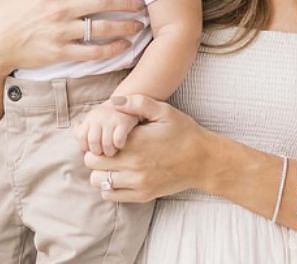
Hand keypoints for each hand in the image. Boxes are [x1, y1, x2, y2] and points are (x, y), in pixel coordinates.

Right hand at [0, 0, 145, 77]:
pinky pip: (92, 51)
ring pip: (102, 27)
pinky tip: (124, 45)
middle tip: (142, 3)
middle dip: (127, 2)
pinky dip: (111, 49)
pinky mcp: (59, 52)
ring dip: (125, 25)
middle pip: (103, 1)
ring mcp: (60, 32)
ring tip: (139, 24)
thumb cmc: (6, 12)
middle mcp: (59, 10)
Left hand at [84, 95, 212, 202]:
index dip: (97, 142)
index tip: (107, 139)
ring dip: (101, 172)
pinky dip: (109, 187)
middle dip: (96, 156)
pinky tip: (120, 177)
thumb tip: (114, 102)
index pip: (95, 147)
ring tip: (114, 165)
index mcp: (135, 143)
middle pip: (93, 164)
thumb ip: (139, 103)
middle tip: (108, 151)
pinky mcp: (142, 195)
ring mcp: (137, 182)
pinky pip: (110, 195)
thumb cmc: (184, 133)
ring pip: (98, 181)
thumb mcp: (165, 112)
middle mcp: (133, 165)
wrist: (204, 160)